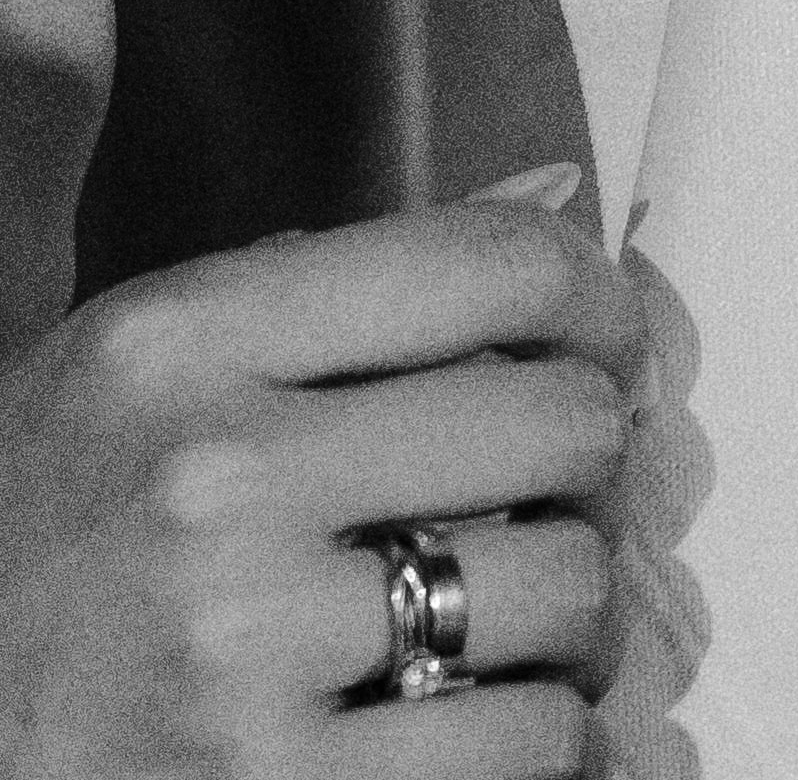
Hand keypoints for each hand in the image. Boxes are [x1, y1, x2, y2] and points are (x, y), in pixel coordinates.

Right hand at [0, 190, 647, 776]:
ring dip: (576, 614)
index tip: (610, 340)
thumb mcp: (149, 368)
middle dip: (595, 459)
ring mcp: (242, 658)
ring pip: (566, 594)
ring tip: (519, 618)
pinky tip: (493, 720)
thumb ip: (346, 287)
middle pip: (560, 424)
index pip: (489, 266)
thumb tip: (557, 203)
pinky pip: (528, 754)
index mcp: (185, 343)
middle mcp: (214, 484)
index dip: (597, 299)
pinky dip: (547, 740)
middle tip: (565, 491)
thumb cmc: (45, 539)